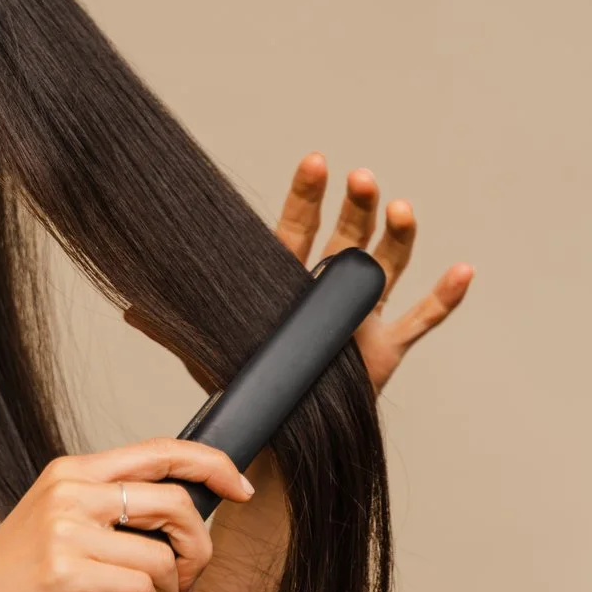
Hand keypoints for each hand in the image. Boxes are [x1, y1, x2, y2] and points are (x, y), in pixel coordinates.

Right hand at [0, 438, 254, 591]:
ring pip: (164, 555)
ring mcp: (65, 530)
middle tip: (183, 578)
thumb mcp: (58, 524)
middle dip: (198, 548)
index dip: (211, 463)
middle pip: (176, 503)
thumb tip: (186, 512)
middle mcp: (69, 492)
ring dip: (167, 591)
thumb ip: (110, 508)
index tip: (240, 486)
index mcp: (69, 472)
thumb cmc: (15, 581)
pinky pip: (143, 589)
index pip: (159, 450)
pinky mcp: (65, 573)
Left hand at [126, 152, 473, 396]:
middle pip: (347, 238)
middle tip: (359, 177)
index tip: (316, 162)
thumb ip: (171, 325)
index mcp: (286, 280)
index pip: (298, 227)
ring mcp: (359, 316)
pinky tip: (462, 270)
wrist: (274, 428)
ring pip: (385, 268)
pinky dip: (444, 298)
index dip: (308, 195)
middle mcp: (327, 290)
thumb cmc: (243, 379)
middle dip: (355, 207)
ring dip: (397, 238)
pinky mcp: (384, 348)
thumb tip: (128, 307)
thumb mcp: (204, 346)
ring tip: (400, 208)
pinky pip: (422, 320)